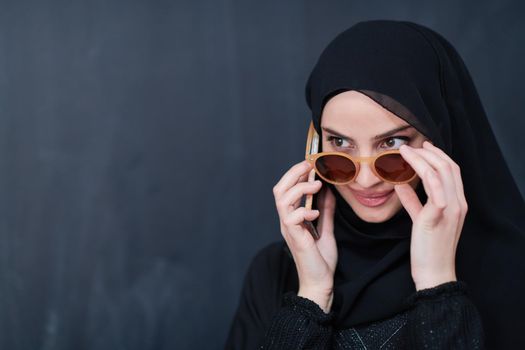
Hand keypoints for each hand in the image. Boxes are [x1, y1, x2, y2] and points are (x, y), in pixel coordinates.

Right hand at [273, 160, 336, 311]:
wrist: (320, 282)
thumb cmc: (321, 259)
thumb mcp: (326, 229)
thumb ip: (326, 210)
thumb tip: (328, 192)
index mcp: (292, 217)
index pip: (286, 189)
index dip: (295, 174)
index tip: (311, 163)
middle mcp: (287, 221)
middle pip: (279, 190)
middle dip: (293, 174)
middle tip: (309, 165)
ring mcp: (289, 229)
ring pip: (282, 200)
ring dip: (299, 188)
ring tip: (316, 185)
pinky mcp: (295, 238)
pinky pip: (292, 218)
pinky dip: (304, 211)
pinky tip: (316, 213)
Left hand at [395, 141, 467, 290]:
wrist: (433, 272)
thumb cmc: (427, 248)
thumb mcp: (420, 219)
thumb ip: (413, 201)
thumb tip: (401, 184)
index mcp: (457, 203)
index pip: (452, 171)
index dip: (438, 156)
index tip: (422, 147)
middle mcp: (458, 203)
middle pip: (449, 166)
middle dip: (429, 152)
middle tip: (411, 146)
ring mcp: (451, 209)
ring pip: (442, 172)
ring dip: (422, 158)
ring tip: (405, 152)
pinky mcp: (438, 216)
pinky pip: (434, 188)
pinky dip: (422, 173)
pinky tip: (407, 167)